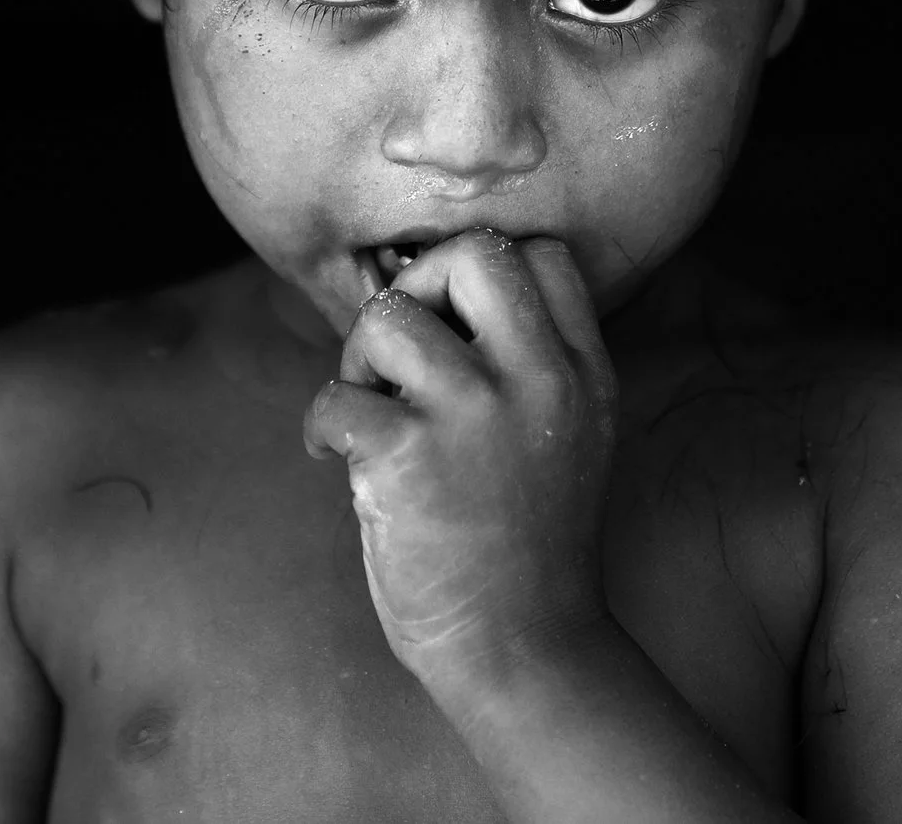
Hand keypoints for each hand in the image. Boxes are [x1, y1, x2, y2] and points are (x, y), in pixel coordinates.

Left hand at [301, 229, 619, 692]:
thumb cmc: (529, 543)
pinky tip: (338, 458)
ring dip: (359, 359)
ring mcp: (473, 415)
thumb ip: (532, 363)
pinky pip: (336, 395)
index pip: (540, 254)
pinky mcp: (408, 458)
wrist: (523, 648)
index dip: (479, 274)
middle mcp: (537, 380)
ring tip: (369, 409)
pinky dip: (321, 424)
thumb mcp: (573, 436)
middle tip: (401, 352)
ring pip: (388, 317)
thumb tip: (437, 288)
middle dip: (417, 286)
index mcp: (580, 371)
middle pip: (471, 253)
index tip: (453, 326)